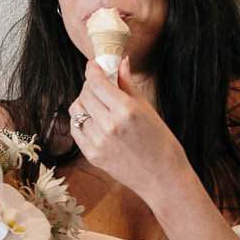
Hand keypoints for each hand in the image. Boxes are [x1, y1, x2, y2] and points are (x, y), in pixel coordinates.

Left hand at [68, 59, 187, 201]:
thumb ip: (128, 85)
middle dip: (90, 85)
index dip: (92, 70)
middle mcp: (109, 125)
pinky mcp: (91, 155)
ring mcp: (98, 142)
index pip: (96, 83)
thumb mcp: (148, 109)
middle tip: (99, 84)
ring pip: (77, 110)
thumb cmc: (161, 142)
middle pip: (85, 94)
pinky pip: (76, 128)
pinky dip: (80, 119)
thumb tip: (120, 62)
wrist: (162, 178)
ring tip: (97, 103)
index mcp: (126, 111)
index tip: (94, 66)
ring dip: (84, 102)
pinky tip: (93, 118)